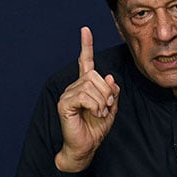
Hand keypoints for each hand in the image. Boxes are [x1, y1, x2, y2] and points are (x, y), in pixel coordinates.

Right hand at [55, 27, 120, 171]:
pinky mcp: (65, 104)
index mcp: (85, 85)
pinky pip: (84, 96)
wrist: (86, 147)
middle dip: (106, 92)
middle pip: (94, 75)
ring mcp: (68, 94)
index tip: (85, 30)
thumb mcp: (111, 108)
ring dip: (102, 101)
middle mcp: (75, 86)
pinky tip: (95, 114)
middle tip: (106, 107)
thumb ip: (112, 92)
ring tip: (100, 113)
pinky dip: (95, 106)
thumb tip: (108, 77)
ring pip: (91, 86)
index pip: (85, 61)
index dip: (86, 45)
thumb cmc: (96, 128)